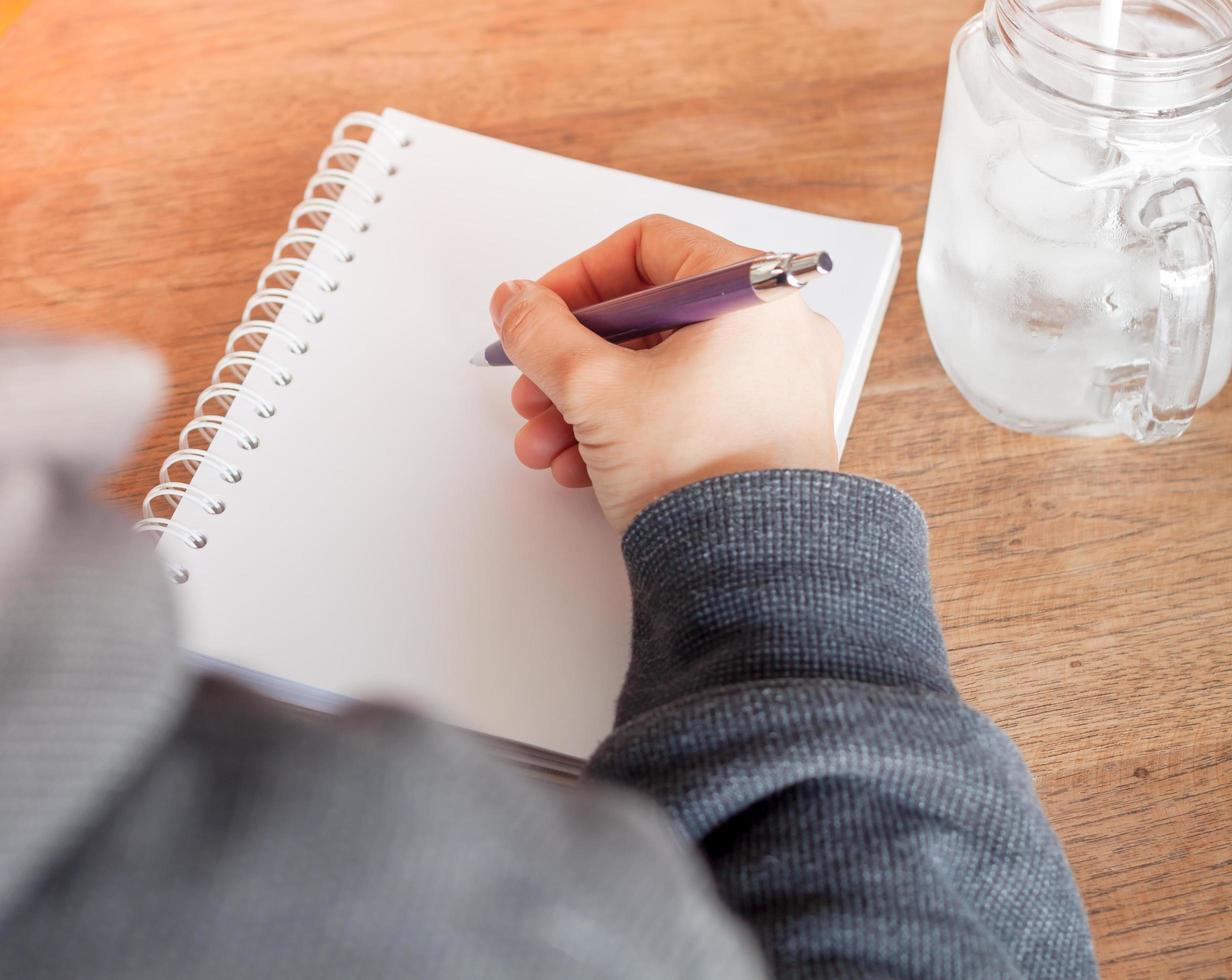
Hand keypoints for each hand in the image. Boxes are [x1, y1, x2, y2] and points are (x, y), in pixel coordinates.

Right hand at [490, 214, 841, 533]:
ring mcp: (776, 383)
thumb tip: (518, 302)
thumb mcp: (595, 390)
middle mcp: (775, 330)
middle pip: (649, 316)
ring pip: (661, 369)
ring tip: (546, 441)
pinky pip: (687, 408)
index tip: (538, 311)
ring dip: (588, 401)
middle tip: (534, 386)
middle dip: (573, 359)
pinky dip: (631, 426)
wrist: (751, 572)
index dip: (578, 276)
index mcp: (751, 292)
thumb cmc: (703, 475)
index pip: (649, 245)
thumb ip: (542, 332)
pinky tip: (583, 465)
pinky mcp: (767, 433)